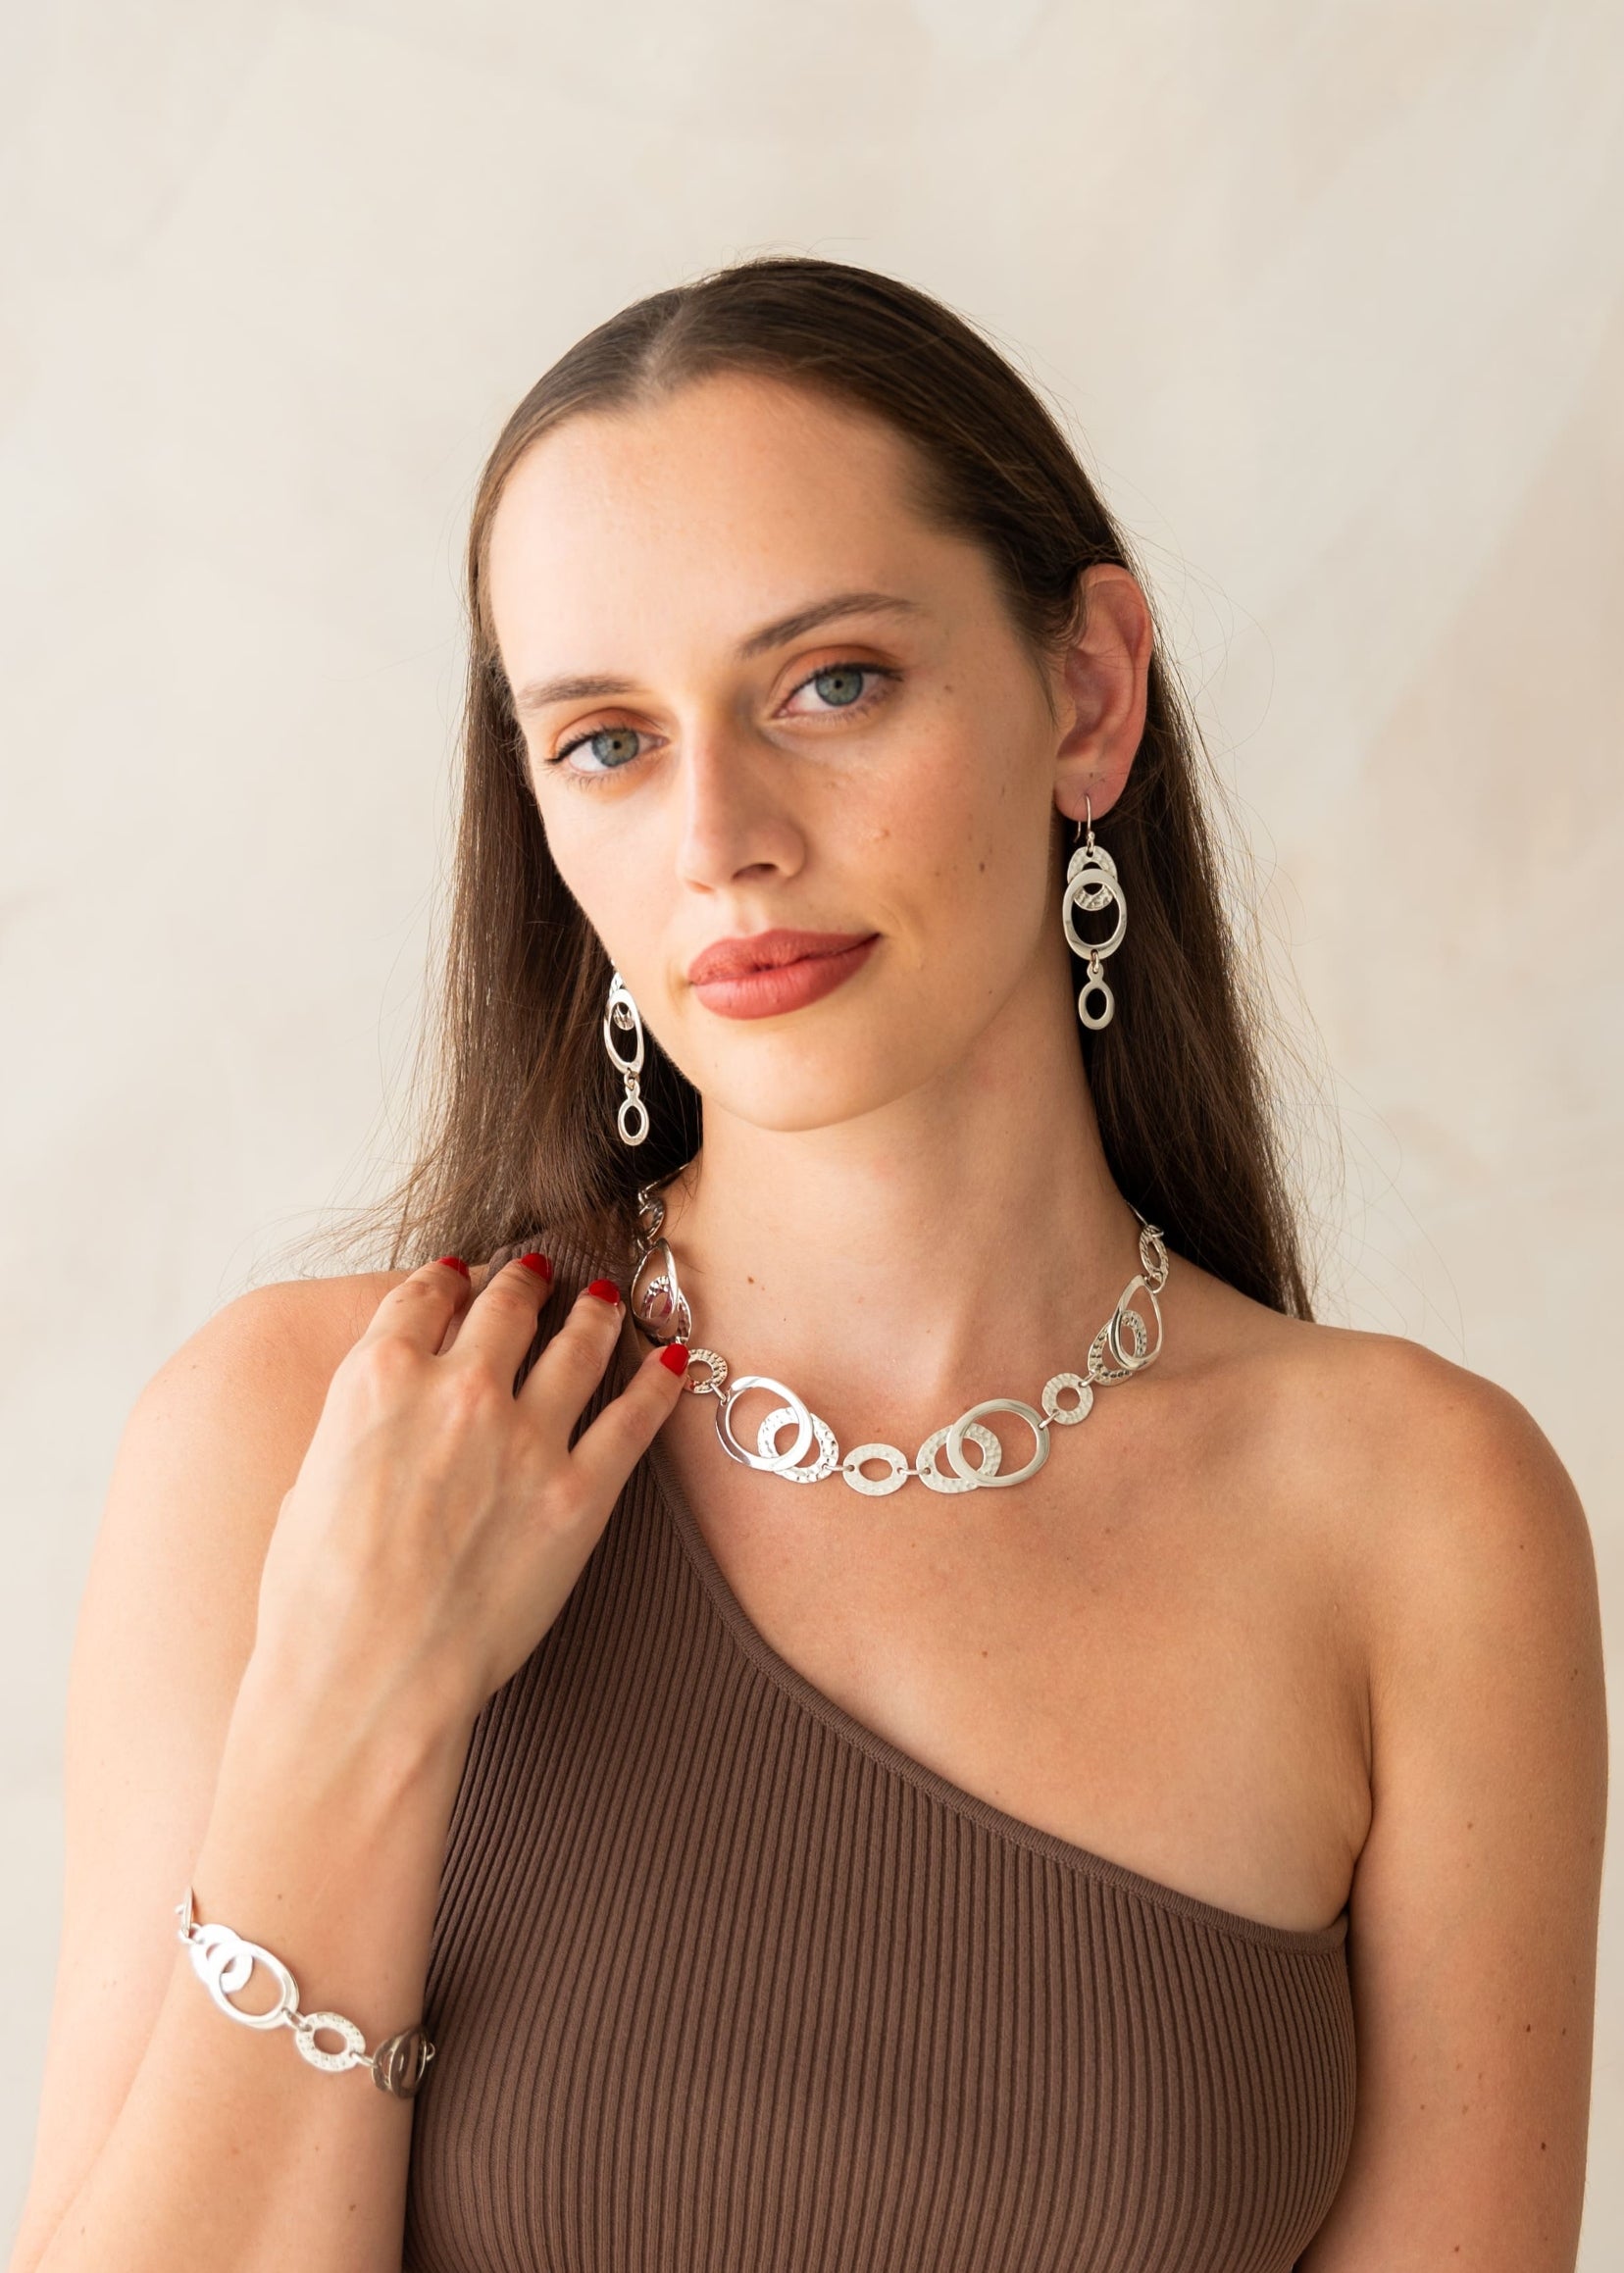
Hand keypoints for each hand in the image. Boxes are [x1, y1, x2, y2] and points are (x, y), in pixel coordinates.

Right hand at [247, 1256, 687, 1735]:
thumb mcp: (305, 1485)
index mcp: (377, 1379)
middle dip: (525, 1282)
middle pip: (506, 1306)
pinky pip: (633, 1419)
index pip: (424, 1296)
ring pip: (577, 1346)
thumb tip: (380, 1423)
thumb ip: (356, 1431)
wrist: (365, 1681)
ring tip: (604, 1298)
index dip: (448, 1277)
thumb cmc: (314, 1606)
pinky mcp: (580, 1494)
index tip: (462, 1271)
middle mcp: (458, 1389)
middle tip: (541, 1272)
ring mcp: (526, 1438)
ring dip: (594, 1314)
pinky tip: (671, 1364)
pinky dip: (657, 1385)